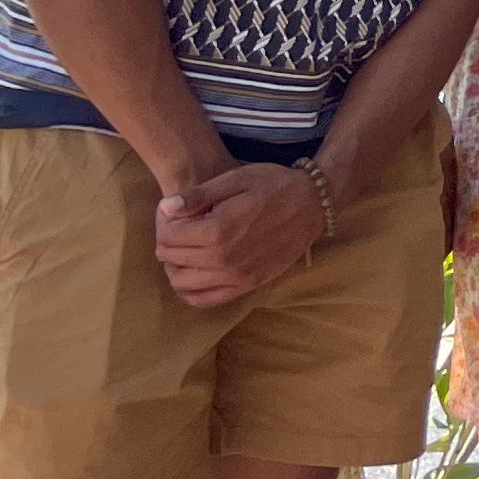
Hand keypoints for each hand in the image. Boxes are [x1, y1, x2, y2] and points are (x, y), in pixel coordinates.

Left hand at [155, 164, 324, 309]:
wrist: (314, 204)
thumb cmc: (274, 185)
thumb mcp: (236, 179)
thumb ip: (198, 195)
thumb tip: (165, 208)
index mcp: (218, 230)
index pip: (167, 237)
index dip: (166, 223)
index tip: (177, 213)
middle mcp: (224, 259)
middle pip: (172, 259)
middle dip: (169, 243)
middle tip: (181, 228)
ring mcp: (236, 277)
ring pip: (182, 283)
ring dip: (176, 266)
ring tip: (186, 249)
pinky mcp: (248, 286)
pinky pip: (205, 299)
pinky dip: (190, 291)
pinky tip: (193, 274)